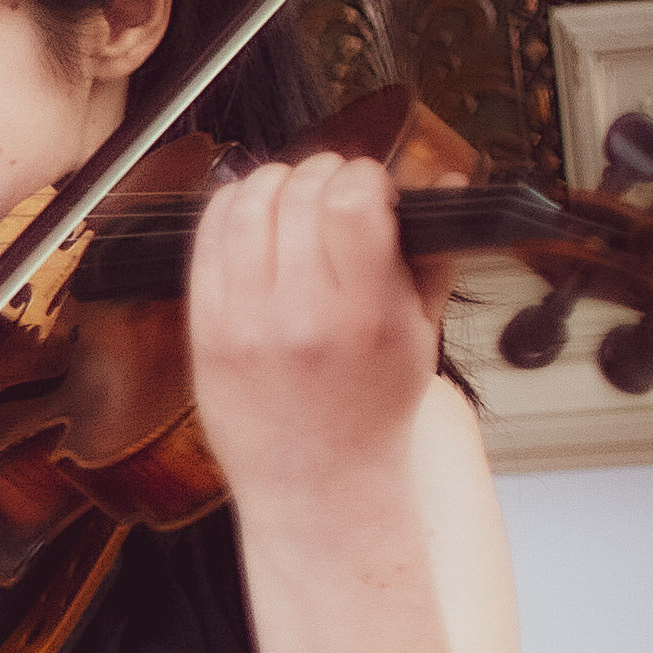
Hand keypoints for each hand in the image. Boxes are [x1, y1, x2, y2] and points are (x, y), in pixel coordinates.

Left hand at [183, 152, 452, 518]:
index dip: (365, 176)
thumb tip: (449, 183)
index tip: (372, 185)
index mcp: (363, 314)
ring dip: (272, 181)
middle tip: (335, 183)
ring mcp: (243, 322)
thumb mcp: (420, 334)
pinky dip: (228, 209)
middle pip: (299, 196)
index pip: (353, 202)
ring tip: (293, 191)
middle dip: (322, 172)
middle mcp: (299, 315)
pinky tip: (249, 210)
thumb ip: (432, 255)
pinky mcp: (204, 329)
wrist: (316, 480)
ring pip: (246, 208)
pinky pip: (205, 242)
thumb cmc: (371, 411)